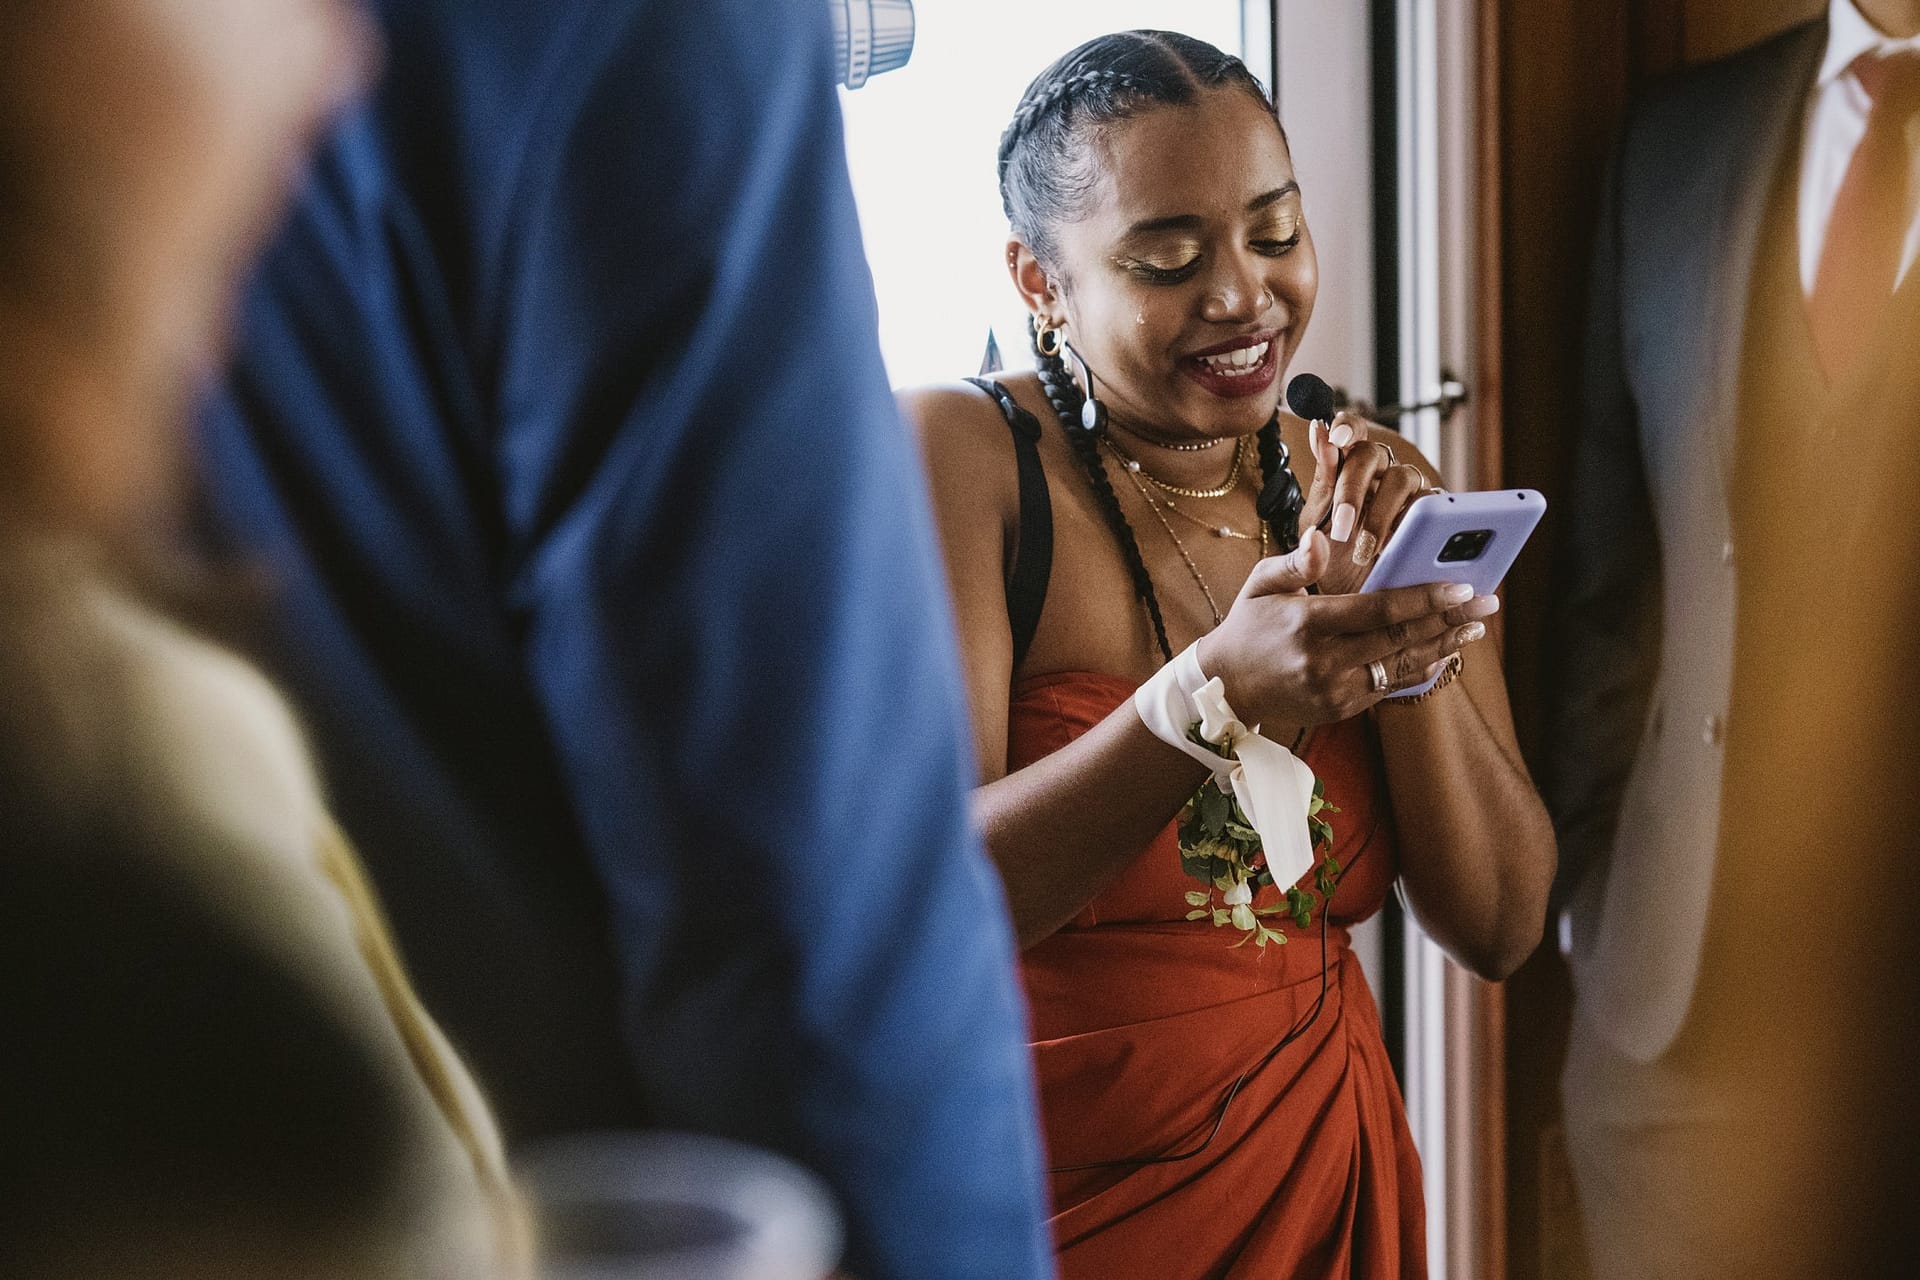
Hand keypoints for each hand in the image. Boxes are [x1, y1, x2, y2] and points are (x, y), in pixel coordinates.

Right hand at [1196, 529, 1498, 727]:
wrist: (1225, 687)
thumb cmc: (1248, 625)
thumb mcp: (1261, 584)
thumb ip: (1297, 561)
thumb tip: (1325, 538)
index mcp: (1307, 624)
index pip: (1378, 610)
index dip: (1424, 598)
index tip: (1461, 585)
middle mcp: (1324, 661)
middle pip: (1401, 639)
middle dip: (1450, 619)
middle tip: (1488, 601)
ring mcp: (1335, 690)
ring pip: (1403, 666)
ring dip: (1445, 645)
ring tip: (1476, 627)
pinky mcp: (1342, 709)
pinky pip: (1391, 686)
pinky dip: (1422, 668)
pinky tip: (1446, 650)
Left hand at [1298, 412, 1434, 595]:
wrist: (1350, 597)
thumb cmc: (1331, 553)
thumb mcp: (1317, 521)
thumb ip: (1322, 480)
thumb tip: (1319, 430)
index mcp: (1350, 465)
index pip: (1352, 431)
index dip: (1348, 426)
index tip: (1337, 438)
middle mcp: (1383, 470)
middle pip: (1374, 454)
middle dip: (1353, 490)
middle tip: (1340, 528)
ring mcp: (1411, 490)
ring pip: (1404, 478)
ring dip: (1381, 514)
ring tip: (1365, 550)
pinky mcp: (1435, 516)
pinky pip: (1432, 509)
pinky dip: (1414, 526)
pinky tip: (1396, 548)